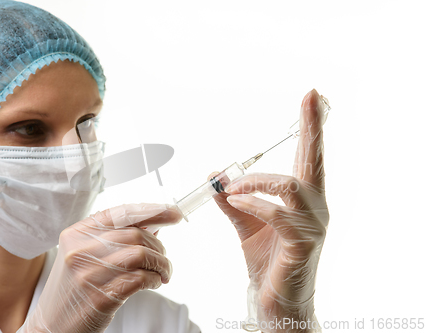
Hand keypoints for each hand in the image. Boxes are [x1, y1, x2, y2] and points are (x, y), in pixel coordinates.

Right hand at [17, 203, 181, 332]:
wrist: (52, 324)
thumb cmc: (73, 288)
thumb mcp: (86, 255)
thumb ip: (116, 238)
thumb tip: (154, 226)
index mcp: (77, 233)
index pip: (121, 213)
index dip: (152, 210)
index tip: (173, 213)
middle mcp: (81, 250)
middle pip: (136, 234)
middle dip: (158, 247)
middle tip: (163, 258)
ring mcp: (90, 273)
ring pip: (142, 255)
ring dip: (161, 263)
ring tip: (162, 272)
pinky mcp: (101, 296)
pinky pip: (141, 278)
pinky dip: (154, 279)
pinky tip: (153, 283)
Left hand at [210, 89, 328, 331]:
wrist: (276, 300)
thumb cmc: (267, 260)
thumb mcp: (245, 223)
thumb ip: (233, 200)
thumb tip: (214, 176)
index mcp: (304, 199)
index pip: (308, 157)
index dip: (311, 127)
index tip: (311, 98)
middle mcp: (315, 207)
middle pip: (314, 160)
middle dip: (311, 127)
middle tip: (309, 97)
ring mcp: (313, 225)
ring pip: (291, 185)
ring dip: (255, 181)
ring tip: (230, 189)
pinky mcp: (303, 243)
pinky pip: (278, 214)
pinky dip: (253, 203)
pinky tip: (235, 202)